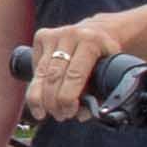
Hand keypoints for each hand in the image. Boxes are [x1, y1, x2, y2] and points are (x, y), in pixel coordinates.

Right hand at [21, 6, 146, 119]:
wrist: (100, 30)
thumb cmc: (106, 56)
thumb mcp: (111, 71)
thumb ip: (100, 95)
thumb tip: (82, 114)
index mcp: (91, 42)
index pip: (74, 75)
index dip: (68, 98)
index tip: (69, 112)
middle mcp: (70, 34)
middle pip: (53, 76)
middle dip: (53, 102)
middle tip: (59, 116)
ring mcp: (54, 34)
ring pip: (40, 73)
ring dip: (40, 98)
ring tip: (44, 112)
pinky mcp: (42, 36)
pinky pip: (36, 68)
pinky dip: (37, 85)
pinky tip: (43, 94)